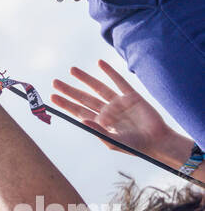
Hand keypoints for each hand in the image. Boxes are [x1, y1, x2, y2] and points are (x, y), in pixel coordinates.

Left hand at [51, 59, 179, 159]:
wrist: (157, 142)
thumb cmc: (135, 146)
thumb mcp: (114, 142)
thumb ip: (98, 131)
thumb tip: (81, 121)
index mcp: (100, 123)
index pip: (79, 111)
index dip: (66, 104)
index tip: (53, 96)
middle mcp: (107, 111)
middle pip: (84, 98)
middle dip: (70, 90)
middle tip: (55, 82)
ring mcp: (118, 103)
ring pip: (98, 87)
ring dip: (85, 78)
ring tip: (72, 70)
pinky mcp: (131, 96)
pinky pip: (118, 81)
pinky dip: (110, 72)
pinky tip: (100, 63)